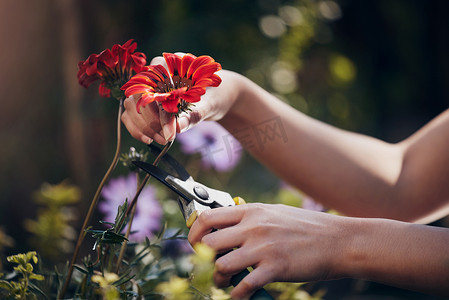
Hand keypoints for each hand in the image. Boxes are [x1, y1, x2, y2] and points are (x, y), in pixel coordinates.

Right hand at [121, 54, 240, 143]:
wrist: (217, 96)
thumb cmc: (216, 96)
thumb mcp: (211, 105)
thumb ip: (194, 114)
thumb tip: (177, 127)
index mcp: (173, 65)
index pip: (155, 86)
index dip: (159, 111)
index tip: (169, 134)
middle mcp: (156, 73)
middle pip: (138, 95)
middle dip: (150, 121)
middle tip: (166, 138)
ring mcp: (148, 87)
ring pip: (131, 105)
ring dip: (143, 126)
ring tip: (162, 139)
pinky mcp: (145, 101)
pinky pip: (131, 114)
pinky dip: (137, 128)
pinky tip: (150, 139)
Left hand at [188, 203, 347, 298]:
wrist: (338, 240)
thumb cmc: (307, 227)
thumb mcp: (275, 213)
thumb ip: (251, 218)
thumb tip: (229, 225)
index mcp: (252, 211)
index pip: (208, 217)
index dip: (194, 232)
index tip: (195, 243)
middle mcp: (253, 227)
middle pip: (208, 243)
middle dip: (202, 259)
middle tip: (209, 266)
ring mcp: (263, 247)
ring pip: (221, 265)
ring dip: (218, 278)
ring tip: (225, 281)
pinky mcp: (275, 267)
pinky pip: (244, 285)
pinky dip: (237, 295)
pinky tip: (239, 296)